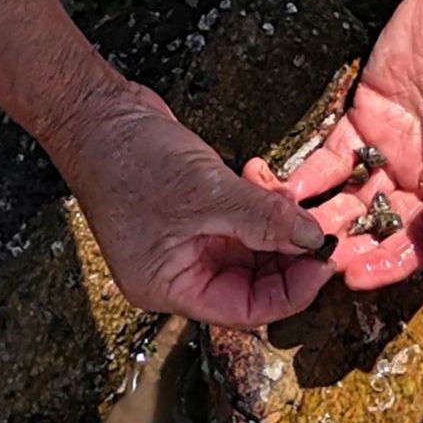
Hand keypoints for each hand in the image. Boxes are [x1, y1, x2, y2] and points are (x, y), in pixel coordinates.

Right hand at [55, 78, 337, 327]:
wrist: (96, 113)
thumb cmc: (128, 161)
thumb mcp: (204, 193)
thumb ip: (263, 219)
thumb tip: (313, 239)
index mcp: (170, 287)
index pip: (245, 309)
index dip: (291, 291)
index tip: (325, 262)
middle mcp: (178, 271)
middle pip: (252, 281)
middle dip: (290, 255)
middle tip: (326, 228)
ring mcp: (187, 241)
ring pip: (252, 248)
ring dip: (279, 225)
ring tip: (300, 199)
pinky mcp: (195, 211)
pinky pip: (242, 219)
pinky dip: (261, 203)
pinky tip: (267, 179)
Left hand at [283, 0, 422, 288]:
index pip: (422, 240)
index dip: (392, 262)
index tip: (358, 276)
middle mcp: (422, 175)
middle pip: (381, 227)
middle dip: (349, 247)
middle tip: (316, 261)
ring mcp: (390, 148)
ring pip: (351, 199)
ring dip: (325, 219)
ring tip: (295, 234)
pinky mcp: (363, 116)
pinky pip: (332, 156)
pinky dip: (311, 176)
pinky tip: (290, 190)